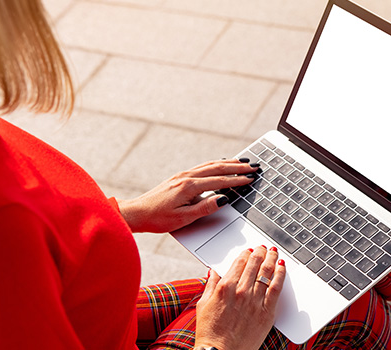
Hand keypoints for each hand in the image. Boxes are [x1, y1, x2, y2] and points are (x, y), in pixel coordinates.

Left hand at [117, 159, 257, 232]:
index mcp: (189, 187)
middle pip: (217, 168)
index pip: (219, 181)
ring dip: (228, 163)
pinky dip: (215, 164)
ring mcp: (182, 175)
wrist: (137, 212)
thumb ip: (205, 208)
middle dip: (237, 167)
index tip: (251, 179)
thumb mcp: (184, 218)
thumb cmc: (158, 218)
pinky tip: (220, 164)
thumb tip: (223, 199)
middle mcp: (186, 177)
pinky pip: (202, 167)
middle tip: (253, 166)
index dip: (237, 180)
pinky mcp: (179, 177)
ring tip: (242, 162)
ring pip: (210, 165)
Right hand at [195, 246, 285, 349]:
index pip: (239, 262)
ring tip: (273, 252)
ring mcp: (255, 301)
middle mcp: (241, 292)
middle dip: (260, 252)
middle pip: (254, 264)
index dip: (246, 253)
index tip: (249, 250)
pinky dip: (280, 275)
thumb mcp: (203, 304)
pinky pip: (276, 288)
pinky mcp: (266, 312)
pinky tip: (282, 267)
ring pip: (266, 272)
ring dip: (271, 259)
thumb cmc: (210, 332)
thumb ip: (210, 285)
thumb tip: (214, 271)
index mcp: (225, 288)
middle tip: (263, 247)